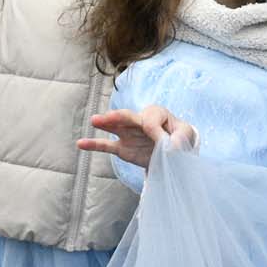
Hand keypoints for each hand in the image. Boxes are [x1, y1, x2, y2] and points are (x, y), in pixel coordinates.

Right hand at [77, 105, 197, 170]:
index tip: (163, 142)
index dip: (155, 131)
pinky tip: (81, 143)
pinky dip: (94, 145)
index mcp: (157, 114)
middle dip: (120, 116)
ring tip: (95, 120)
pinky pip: (106, 145)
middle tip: (110, 116)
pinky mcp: (122, 148)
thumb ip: (179, 138)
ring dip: (106, 123)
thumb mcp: (185, 135)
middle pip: (128, 116)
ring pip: (115, 126)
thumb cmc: (180, 139)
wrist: (174, 152)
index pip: (151, 119)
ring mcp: (129, 134)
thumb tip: (169, 146)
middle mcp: (140, 121)